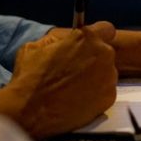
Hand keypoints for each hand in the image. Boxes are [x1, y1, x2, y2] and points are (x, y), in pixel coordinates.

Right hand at [0, 22, 117, 139]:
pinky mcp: (109, 98)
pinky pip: (106, 91)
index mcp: (85, 38)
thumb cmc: (31, 77)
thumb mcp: (36, 46)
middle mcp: (102, 54)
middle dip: (93, 57)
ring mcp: (108, 77)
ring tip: (75, 86)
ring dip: (96, 76)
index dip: (97, 36)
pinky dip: (96, 94)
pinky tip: (79, 98)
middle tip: (75, 69)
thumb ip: (58, 40)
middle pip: (105, 52)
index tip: (89, 44)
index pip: (105, 29)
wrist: (31, 111)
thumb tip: (64, 40)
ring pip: (107, 72)